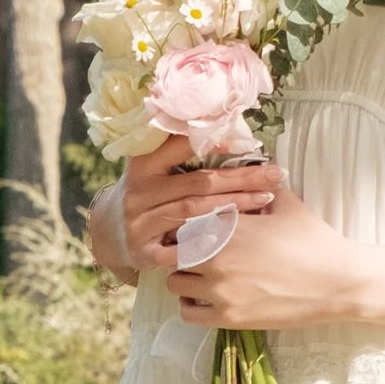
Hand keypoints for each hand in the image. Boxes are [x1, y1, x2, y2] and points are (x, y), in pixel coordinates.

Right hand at [106, 130, 282, 275]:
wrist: (109, 233)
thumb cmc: (145, 194)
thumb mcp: (152, 167)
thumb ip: (178, 150)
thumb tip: (226, 130)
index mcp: (143, 165)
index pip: (180, 147)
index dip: (215, 143)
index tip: (249, 143)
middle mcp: (140, 192)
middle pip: (198, 183)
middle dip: (240, 178)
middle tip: (275, 174)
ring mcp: (141, 223)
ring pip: (195, 212)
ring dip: (234, 205)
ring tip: (265, 198)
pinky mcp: (145, 253)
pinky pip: (184, 248)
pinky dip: (211, 241)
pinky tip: (239, 237)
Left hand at [140, 181, 369, 327]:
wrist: (337, 282)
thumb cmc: (314, 240)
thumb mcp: (287, 203)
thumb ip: (258, 189)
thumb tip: (244, 178)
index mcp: (227, 226)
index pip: (181, 221)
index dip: (183, 223)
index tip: (193, 227)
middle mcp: (216, 257)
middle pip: (171, 251)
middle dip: (179, 250)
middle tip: (193, 251)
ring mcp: (220, 290)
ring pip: (175, 282)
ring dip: (184, 277)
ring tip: (200, 275)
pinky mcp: (229, 317)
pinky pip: (187, 313)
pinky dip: (190, 304)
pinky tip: (205, 297)